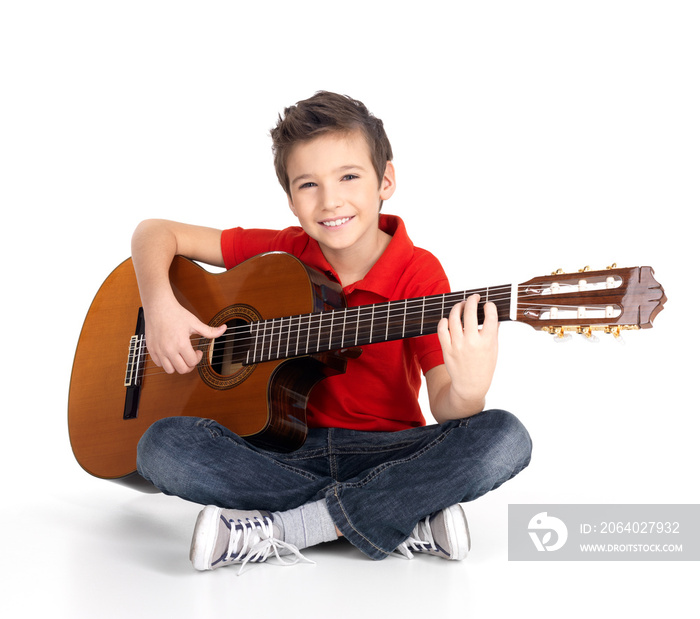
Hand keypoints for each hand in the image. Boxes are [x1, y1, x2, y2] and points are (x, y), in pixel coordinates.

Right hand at [144, 298, 226, 373]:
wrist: (158, 306)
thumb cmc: (176, 314)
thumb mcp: (195, 322)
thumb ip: (210, 330)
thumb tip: (224, 329)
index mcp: (181, 343)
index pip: (192, 362)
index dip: (198, 358)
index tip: (198, 351)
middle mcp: (169, 349)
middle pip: (182, 369)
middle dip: (190, 365)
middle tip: (191, 356)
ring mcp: (159, 350)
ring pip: (170, 370)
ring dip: (177, 365)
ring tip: (180, 356)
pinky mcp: (151, 349)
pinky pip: (159, 364)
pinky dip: (165, 362)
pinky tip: (170, 353)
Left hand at [436, 293, 498, 407]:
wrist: (470, 386)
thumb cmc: (484, 366)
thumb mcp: (494, 350)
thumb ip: (494, 332)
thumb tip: (493, 315)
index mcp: (488, 341)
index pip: (490, 315)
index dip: (489, 306)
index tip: (487, 304)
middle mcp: (472, 341)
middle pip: (470, 312)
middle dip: (472, 300)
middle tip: (473, 298)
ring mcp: (458, 345)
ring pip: (454, 317)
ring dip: (457, 307)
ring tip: (460, 305)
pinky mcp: (446, 349)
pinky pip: (442, 329)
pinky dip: (444, 321)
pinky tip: (448, 319)